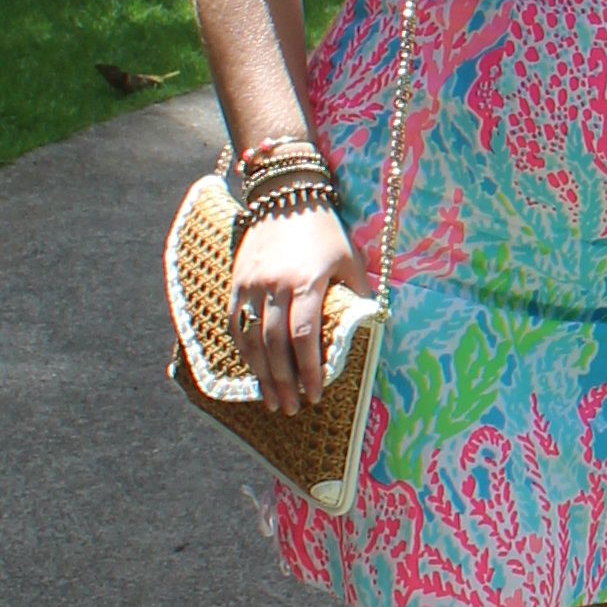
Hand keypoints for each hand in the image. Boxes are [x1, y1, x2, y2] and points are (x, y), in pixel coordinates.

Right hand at [232, 200, 352, 406]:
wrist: (286, 197)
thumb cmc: (326, 232)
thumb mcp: (349, 261)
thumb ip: (355, 297)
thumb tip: (369, 331)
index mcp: (308, 281)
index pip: (305, 336)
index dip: (309, 369)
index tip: (315, 394)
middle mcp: (276, 285)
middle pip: (276, 344)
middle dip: (284, 381)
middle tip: (292, 409)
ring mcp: (251, 284)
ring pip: (252, 339)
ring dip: (261, 374)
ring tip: (272, 401)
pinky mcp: (236, 282)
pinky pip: (236, 324)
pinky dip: (244, 351)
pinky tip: (254, 372)